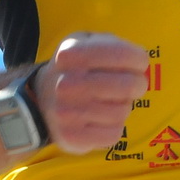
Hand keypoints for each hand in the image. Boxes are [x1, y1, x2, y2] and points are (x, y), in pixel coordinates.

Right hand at [31, 34, 149, 154]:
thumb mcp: (83, 42)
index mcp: (70, 54)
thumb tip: (139, 60)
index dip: (139, 59)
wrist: (39, 102)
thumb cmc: (73, 69)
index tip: (139, 63)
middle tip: (132, 85)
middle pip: (129, 86)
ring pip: (123, 111)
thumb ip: (112, 44)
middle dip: (137, 84)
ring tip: (110, 102)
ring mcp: (68, 113)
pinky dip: (114, 127)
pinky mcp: (73, 137)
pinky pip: (114, 133)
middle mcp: (67, 83)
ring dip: (123, 106)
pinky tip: (101, 119)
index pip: (123, 55)